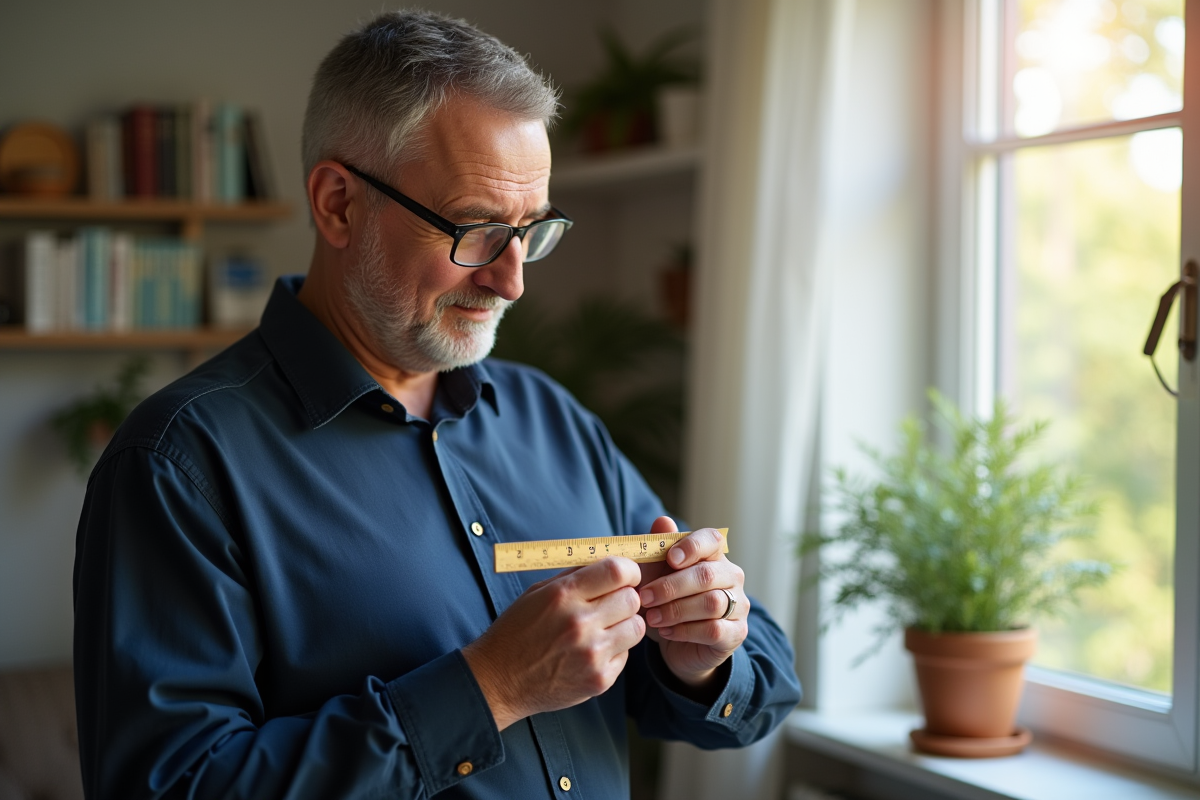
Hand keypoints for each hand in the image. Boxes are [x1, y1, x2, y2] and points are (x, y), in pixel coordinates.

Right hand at [462, 557, 644, 729]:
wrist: (499, 680)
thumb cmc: (517, 631)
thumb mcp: (538, 593)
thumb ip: (575, 576)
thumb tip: (609, 561)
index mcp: (563, 596)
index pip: (617, 571)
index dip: (628, 570)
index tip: (626, 576)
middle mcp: (580, 623)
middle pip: (632, 599)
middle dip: (625, 597)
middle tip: (612, 603)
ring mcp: (592, 654)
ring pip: (637, 627)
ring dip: (625, 624)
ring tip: (604, 628)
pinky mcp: (600, 679)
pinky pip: (626, 655)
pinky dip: (615, 650)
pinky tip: (593, 651)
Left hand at [638, 517, 748, 687]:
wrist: (678, 645)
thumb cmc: (668, 602)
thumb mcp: (656, 576)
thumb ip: (659, 549)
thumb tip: (663, 521)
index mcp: (714, 556)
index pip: (712, 540)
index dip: (692, 546)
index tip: (669, 558)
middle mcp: (732, 577)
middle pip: (707, 575)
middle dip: (671, 586)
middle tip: (645, 597)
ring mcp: (738, 606)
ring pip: (711, 603)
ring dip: (676, 610)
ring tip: (652, 617)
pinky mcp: (736, 633)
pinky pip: (714, 630)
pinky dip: (685, 631)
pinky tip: (666, 632)